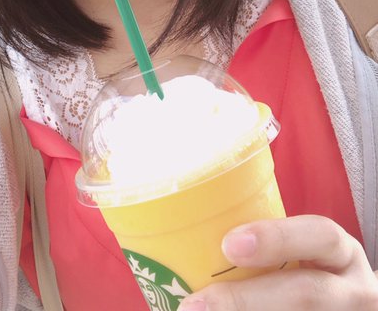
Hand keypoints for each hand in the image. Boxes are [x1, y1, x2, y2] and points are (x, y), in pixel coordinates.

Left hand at [178, 215, 377, 309]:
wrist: (345, 308)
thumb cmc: (309, 273)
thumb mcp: (305, 255)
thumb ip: (267, 249)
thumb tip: (185, 241)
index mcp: (341, 254)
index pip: (320, 235)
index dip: (277, 238)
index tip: (228, 244)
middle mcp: (353, 291)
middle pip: (308, 294)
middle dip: (247, 300)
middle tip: (196, 304)